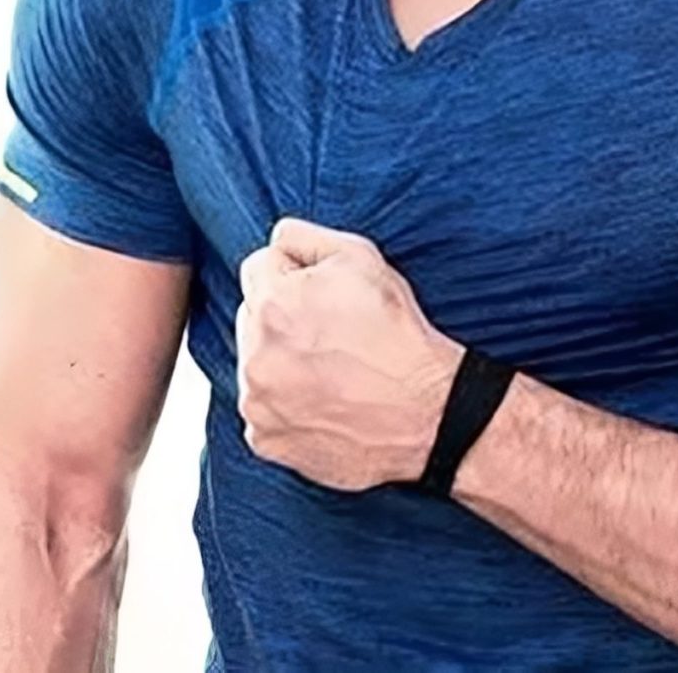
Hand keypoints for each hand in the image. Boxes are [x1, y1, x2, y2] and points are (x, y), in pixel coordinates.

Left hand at [236, 217, 465, 491]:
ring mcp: (257, 401)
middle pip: (251, 315)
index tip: (323, 294)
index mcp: (272, 303)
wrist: (426, 412)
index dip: (294, 273)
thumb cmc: (397, 332)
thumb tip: (277, 240)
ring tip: (331, 370)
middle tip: (330, 333)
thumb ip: (305, 238)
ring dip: (280, 361)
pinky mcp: (265, 439)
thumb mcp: (361, 258)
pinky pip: (262, 408)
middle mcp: (254, 354)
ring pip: (255, 363)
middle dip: (280, 316)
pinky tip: (324, 401)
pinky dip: (285, 404)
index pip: (257, 266)